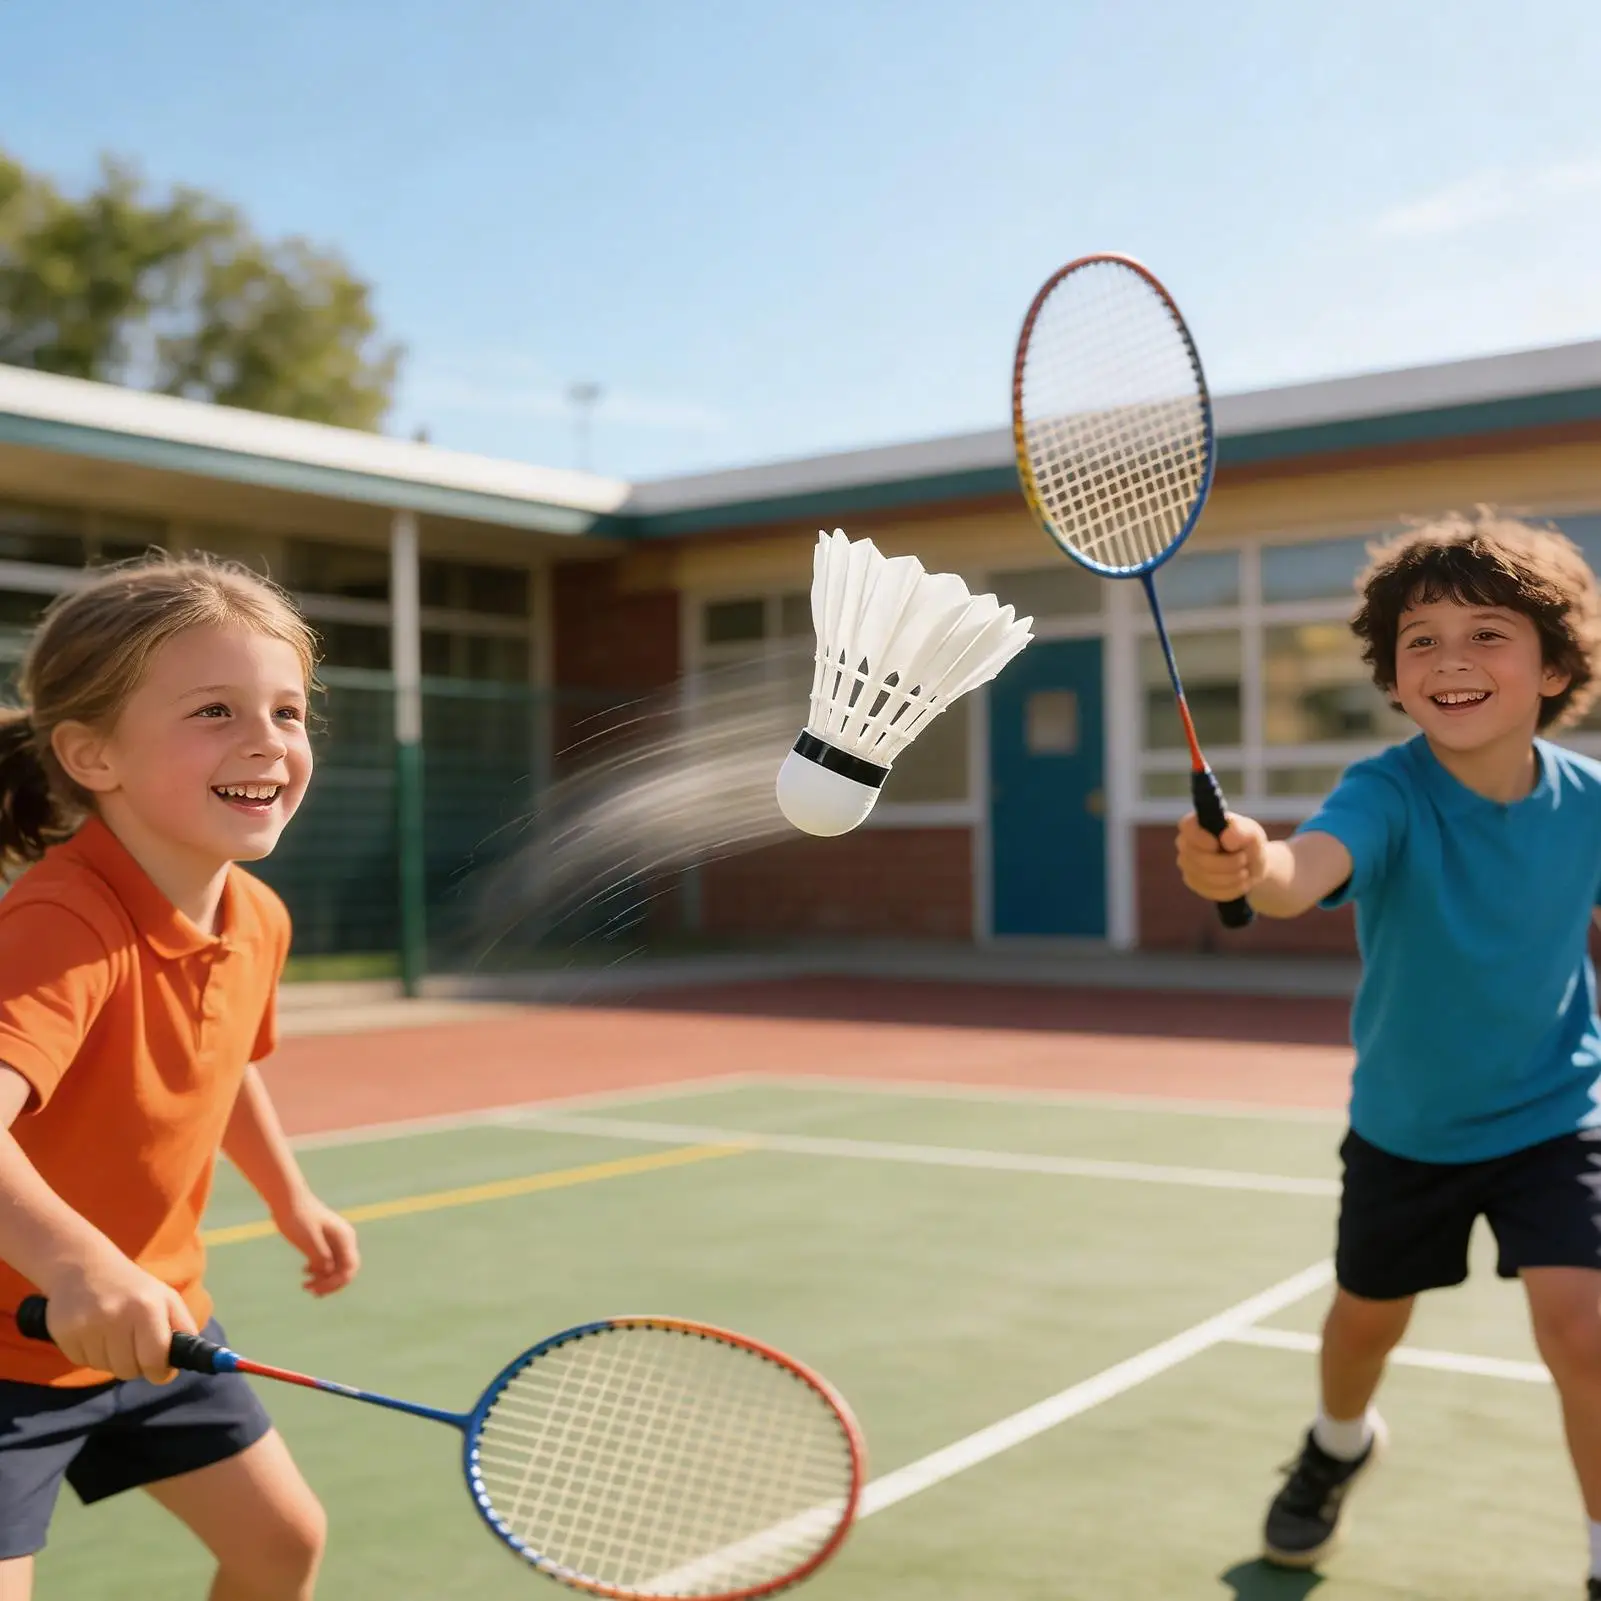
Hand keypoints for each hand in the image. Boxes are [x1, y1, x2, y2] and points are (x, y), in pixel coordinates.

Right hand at [39, 1251, 196, 1383]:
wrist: (86, 1267)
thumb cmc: (134, 1288)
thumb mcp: (166, 1299)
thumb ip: (183, 1327)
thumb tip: (193, 1357)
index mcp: (147, 1307)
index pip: (155, 1359)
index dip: (160, 1372)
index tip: (160, 1370)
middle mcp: (117, 1316)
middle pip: (129, 1370)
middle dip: (136, 1365)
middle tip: (134, 1345)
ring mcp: (88, 1325)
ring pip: (106, 1369)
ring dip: (113, 1359)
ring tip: (113, 1334)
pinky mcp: (65, 1333)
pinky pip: (83, 1362)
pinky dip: (92, 1354)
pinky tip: (94, 1333)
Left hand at [272, 1192, 359, 1297]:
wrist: (287, 1199)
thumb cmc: (297, 1218)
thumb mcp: (309, 1240)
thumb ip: (321, 1258)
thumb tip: (329, 1273)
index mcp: (344, 1237)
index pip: (349, 1268)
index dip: (336, 1283)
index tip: (317, 1290)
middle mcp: (344, 1239)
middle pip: (345, 1269)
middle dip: (331, 1284)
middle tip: (312, 1292)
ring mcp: (335, 1239)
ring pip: (336, 1266)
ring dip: (323, 1279)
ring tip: (305, 1287)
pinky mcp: (324, 1239)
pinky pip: (327, 1260)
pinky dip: (318, 1270)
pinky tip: (304, 1272)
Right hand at [1175, 810, 1269, 903]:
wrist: (1251, 865)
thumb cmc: (1248, 843)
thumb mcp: (1252, 833)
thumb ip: (1242, 831)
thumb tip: (1225, 838)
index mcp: (1197, 824)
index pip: (1186, 826)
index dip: (1200, 838)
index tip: (1217, 844)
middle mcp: (1186, 843)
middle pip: (1196, 857)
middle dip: (1226, 863)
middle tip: (1244, 860)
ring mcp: (1186, 864)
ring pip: (1203, 876)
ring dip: (1230, 877)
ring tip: (1244, 872)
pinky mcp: (1192, 882)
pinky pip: (1208, 890)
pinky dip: (1229, 889)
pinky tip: (1239, 883)